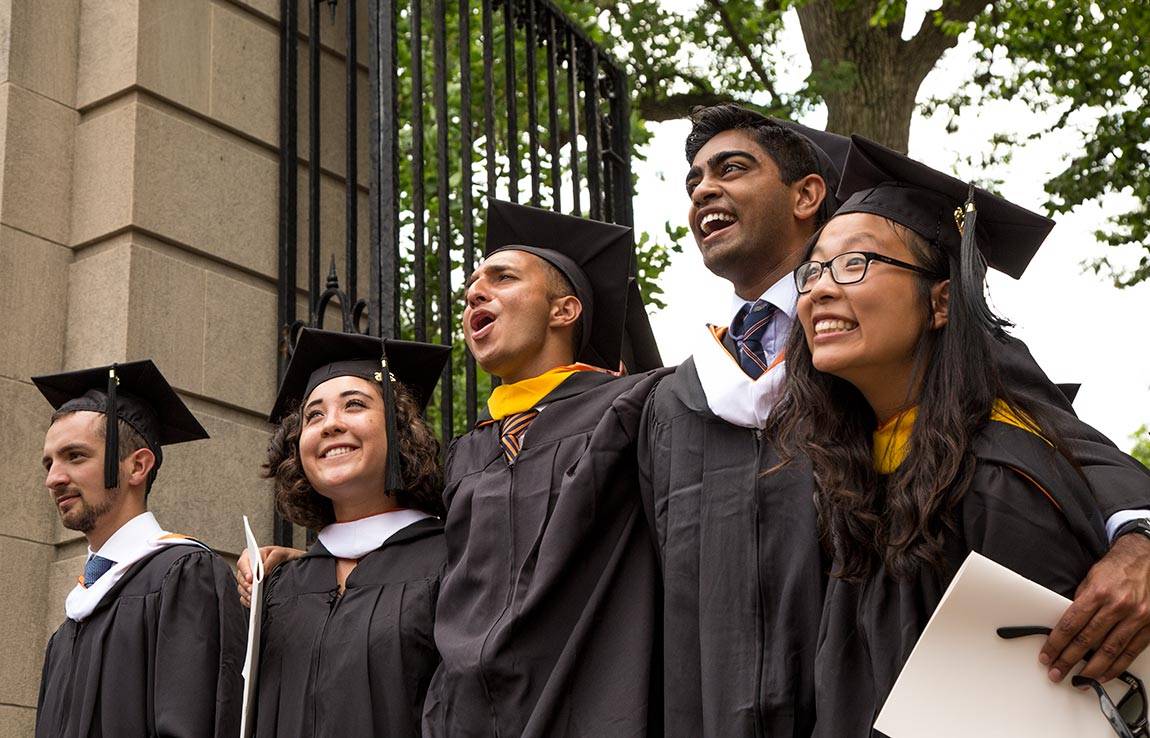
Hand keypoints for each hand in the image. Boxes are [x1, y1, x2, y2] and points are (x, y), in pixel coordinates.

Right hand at [236, 545, 303, 607]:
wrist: (292, 564)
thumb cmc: (285, 557)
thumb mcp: (280, 554)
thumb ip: (271, 561)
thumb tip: (262, 572)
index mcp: (252, 556)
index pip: (243, 563)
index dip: (246, 571)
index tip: (251, 578)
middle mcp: (248, 567)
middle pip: (241, 578)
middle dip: (247, 585)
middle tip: (253, 591)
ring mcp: (248, 580)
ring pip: (242, 588)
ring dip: (247, 594)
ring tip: (254, 599)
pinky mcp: (250, 590)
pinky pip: (244, 597)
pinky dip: (248, 601)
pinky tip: (254, 603)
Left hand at [1041, 534, 1149, 681]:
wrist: (1145, 559)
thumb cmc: (1116, 569)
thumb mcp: (1091, 578)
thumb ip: (1080, 601)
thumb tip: (1067, 625)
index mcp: (1098, 593)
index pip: (1070, 624)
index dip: (1056, 643)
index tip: (1046, 655)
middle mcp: (1117, 606)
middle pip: (1087, 640)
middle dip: (1068, 660)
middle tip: (1056, 672)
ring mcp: (1136, 617)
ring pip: (1109, 650)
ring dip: (1091, 669)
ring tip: (1079, 680)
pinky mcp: (1149, 626)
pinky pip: (1131, 652)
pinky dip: (1116, 666)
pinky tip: (1104, 674)